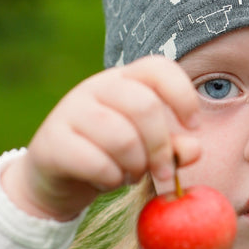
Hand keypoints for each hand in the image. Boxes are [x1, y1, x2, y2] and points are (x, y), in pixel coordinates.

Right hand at [1, 58, 200, 220]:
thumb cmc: (110, 156)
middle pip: (145, 106)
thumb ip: (173, 147)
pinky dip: (111, 179)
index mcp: (123, 80)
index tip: (194, 126)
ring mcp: (70, 111)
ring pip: (122, 137)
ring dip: (135, 166)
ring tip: (129, 174)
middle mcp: (96, 87)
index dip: (183, 95)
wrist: (55, 178)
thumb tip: (195, 148)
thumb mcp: (146, 150)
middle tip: (164, 173)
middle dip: (161, 147)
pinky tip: (107, 180)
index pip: (158, 68)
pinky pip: (96, 162)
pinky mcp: (53, 141)